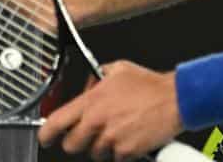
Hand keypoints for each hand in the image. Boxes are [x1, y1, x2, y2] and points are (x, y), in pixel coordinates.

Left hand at [37, 61, 180, 161]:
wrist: (176, 99)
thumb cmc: (151, 85)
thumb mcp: (119, 69)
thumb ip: (97, 78)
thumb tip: (89, 86)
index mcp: (93, 100)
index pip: (56, 122)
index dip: (46, 133)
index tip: (46, 137)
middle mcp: (98, 121)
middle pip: (71, 144)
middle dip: (79, 141)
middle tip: (91, 133)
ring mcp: (111, 138)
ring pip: (94, 153)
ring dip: (103, 146)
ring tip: (119, 130)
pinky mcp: (125, 151)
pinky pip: (115, 158)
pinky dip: (121, 151)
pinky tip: (130, 136)